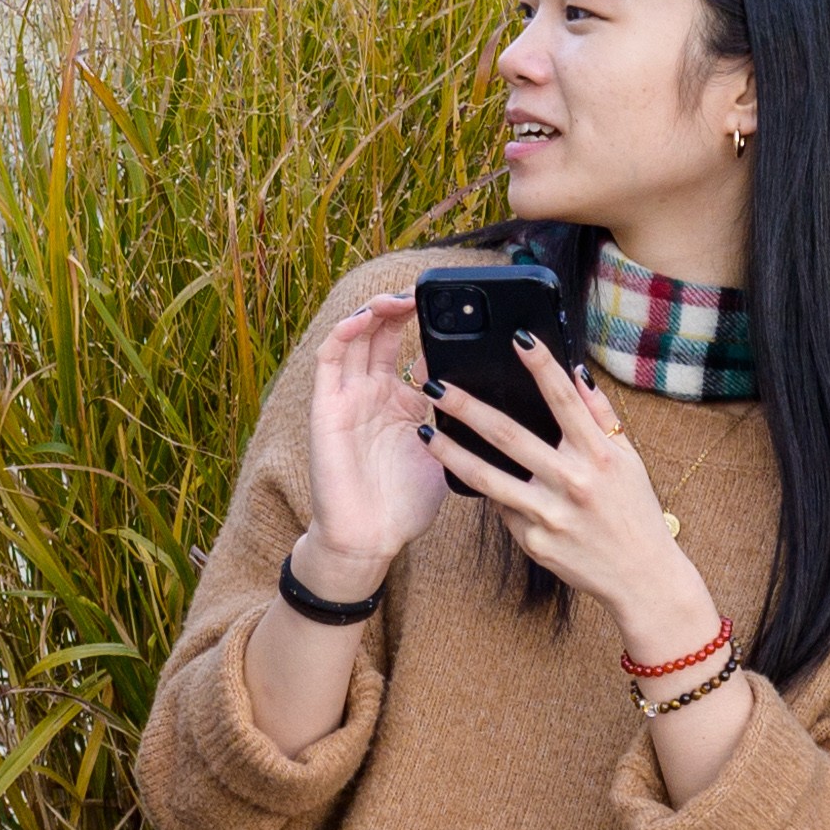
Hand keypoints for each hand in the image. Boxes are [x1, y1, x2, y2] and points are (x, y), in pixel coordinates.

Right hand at [290, 297, 452, 600]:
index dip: (432, 322)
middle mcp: (371, 393)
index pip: (415, 348)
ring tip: (401, 296)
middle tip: (430, 290)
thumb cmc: (406, 505)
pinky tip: (367, 316)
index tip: (463, 306)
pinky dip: (345, 331)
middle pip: (383, 332)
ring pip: (355, 336)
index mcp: (401, 402)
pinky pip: (329, 358)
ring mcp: (346, 397)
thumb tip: (503, 391)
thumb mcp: (447, 451)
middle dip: (405, 306)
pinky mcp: (325, 407)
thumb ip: (462, 418)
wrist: (369, 540)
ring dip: (376, 310)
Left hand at [427, 352, 726, 667]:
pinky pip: (504, 511)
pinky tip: (479, 484)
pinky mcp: (534, 541)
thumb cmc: (634, 512)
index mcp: (599, 455)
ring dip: (450, 453)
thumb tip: (577, 372)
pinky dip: (493, 495)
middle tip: (434, 384)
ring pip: (487, 478)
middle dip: (468, 406)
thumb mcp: (628, 461)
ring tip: (424, 433)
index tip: (518, 337)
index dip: (542, 366)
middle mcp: (573, 482)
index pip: (566, 400)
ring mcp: (550, 514)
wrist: (642, 578)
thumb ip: (600, 417)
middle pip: (509, 435)